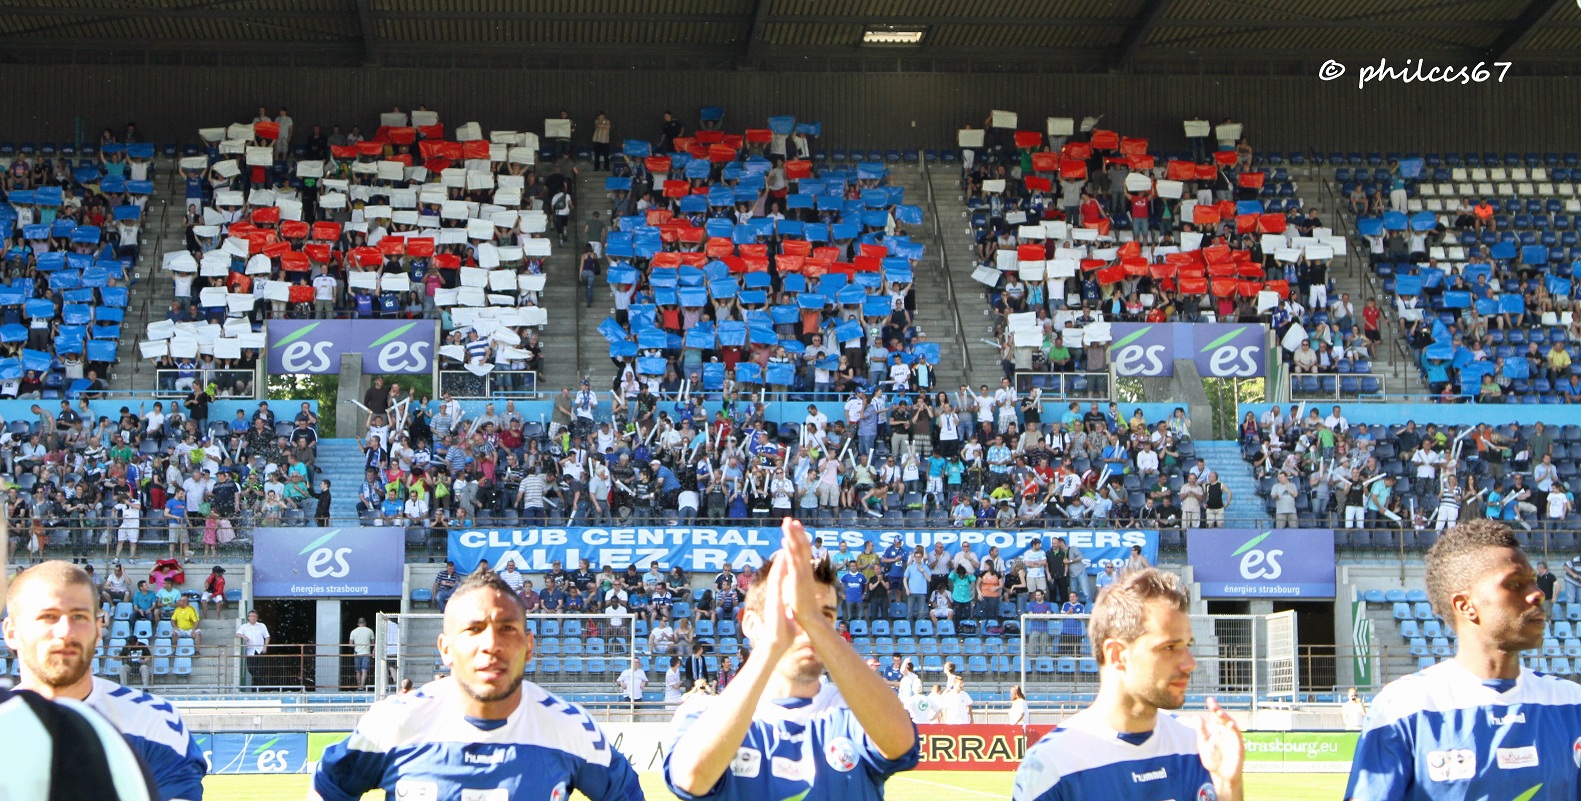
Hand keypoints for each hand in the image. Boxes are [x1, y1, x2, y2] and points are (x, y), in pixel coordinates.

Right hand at [753, 540, 795, 663]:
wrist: (775, 644)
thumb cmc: (782, 634)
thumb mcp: (788, 621)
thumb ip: (789, 615)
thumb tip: (792, 615)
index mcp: (779, 598)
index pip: (784, 580)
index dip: (787, 567)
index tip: (790, 555)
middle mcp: (775, 594)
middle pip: (779, 572)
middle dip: (783, 557)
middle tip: (786, 542)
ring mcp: (774, 595)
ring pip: (777, 573)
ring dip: (781, 559)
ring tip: (786, 544)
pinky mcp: (774, 598)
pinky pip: (777, 580)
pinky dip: (780, 569)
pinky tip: (783, 559)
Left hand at [779, 518, 827, 628]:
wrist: (810, 620)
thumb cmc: (805, 609)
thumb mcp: (802, 592)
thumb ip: (802, 584)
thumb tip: (800, 580)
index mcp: (806, 572)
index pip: (804, 551)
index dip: (800, 539)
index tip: (796, 528)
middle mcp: (806, 570)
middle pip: (803, 546)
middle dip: (797, 532)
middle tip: (792, 519)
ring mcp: (802, 574)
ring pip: (798, 551)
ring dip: (793, 536)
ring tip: (787, 523)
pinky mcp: (797, 580)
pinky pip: (793, 562)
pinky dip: (790, 551)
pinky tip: (786, 541)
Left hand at [1194, 698, 1243, 797]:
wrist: (1221, 775)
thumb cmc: (1212, 759)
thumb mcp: (1203, 744)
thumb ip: (1201, 731)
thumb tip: (1196, 716)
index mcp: (1217, 729)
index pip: (1215, 716)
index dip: (1213, 707)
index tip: (1209, 699)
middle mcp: (1226, 731)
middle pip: (1223, 718)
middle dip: (1219, 710)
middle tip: (1213, 704)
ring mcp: (1233, 738)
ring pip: (1231, 725)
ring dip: (1226, 718)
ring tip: (1219, 713)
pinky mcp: (1239, 746)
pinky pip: (1238, 737)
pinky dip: (1235, 730)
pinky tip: (1230, 725)